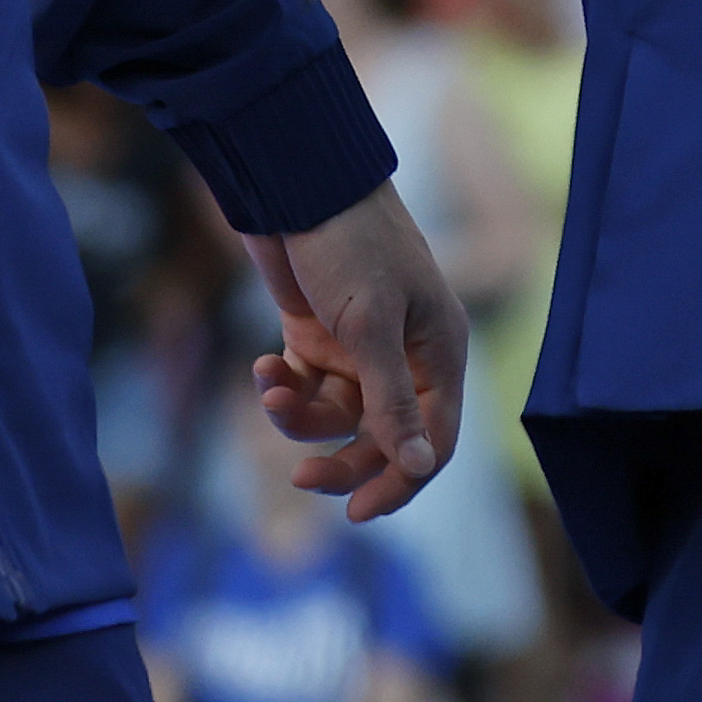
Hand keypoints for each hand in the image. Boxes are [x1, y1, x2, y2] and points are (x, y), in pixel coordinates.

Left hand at [249, 184, 468, 521]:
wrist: (299, 189)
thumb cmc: (350, 247)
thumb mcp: (371, 328)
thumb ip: (392, 402)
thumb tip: (419, 469)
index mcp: (438, 353)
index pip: (434, 439)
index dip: (401, 480)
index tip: (357, 512)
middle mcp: (405, 358)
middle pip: (382, 440)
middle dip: (340, 459)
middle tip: (299, 478)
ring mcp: (361, 350)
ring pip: (336, 418)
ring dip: (299, 416)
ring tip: (271, 392)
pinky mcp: (319, 339)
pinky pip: (304, 389)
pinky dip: (281, 387)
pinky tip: (263, 367)